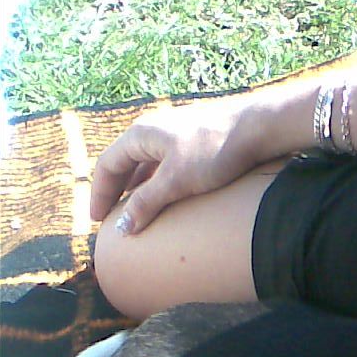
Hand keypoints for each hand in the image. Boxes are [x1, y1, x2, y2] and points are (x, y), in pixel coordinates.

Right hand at [89, 94, 264, 233]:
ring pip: (145, 163)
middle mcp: (152, 130)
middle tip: (112, 218)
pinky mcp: (193, 141)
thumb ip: (146, 203)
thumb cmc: (214, 151)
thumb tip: (122, 228)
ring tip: (135, 211)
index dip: (100, 194)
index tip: (97, 220)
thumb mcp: (176, 181)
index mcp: (140, 134)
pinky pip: (164, 164)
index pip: (107, 165)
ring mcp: (174, 133)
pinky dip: (157, 182)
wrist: (258, 128)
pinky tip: (165, 196)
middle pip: (124, 163)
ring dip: (137, 187)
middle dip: (116, 191)